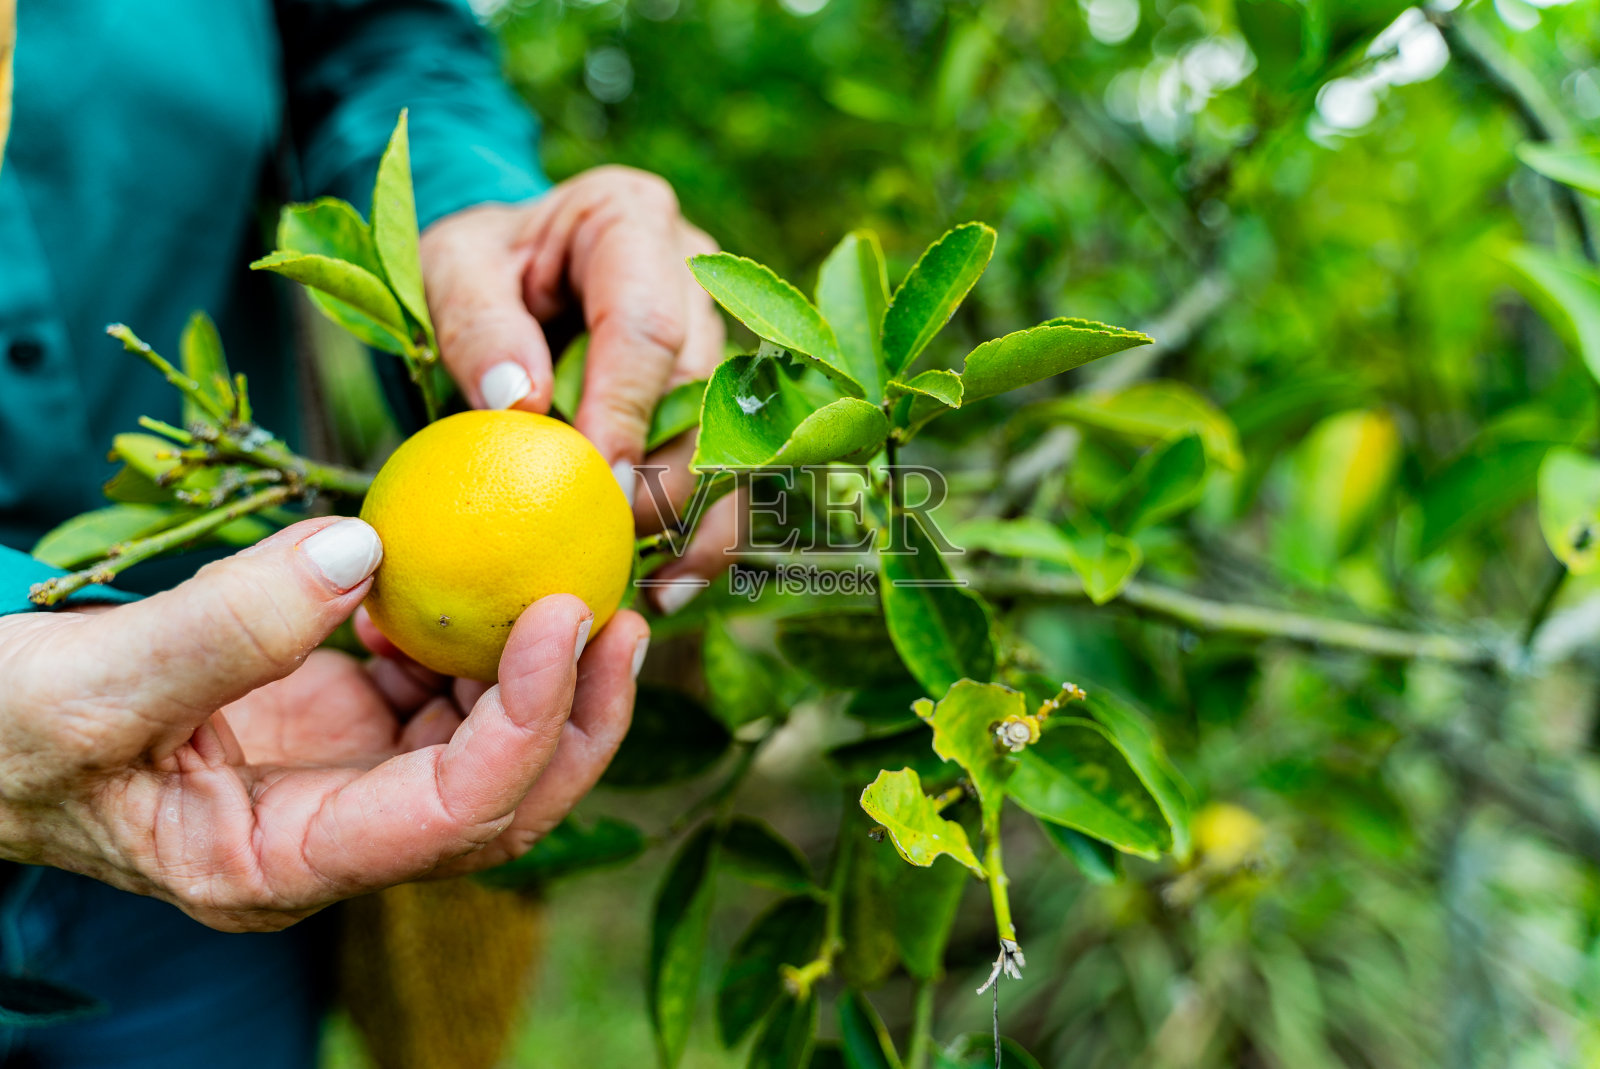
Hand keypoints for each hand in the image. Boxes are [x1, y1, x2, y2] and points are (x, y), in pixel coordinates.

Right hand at [0, 517, 648, 931]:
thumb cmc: (1, 733)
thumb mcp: (87, 687)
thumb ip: (221, 631)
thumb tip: (364, 552)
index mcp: (279, 866)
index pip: (453, 816)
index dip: (527, 723)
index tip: (562, 616)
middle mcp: (332, 837)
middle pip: (505, 802)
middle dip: (578, 715)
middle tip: (618, 611)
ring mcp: (340, 783)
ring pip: (483, 747)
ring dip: (538, 672)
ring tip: (572, 581)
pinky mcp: (336, 728)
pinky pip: (434, 692)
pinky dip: (465, 636)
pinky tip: (457, 577)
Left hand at [421, 166, 736, 612]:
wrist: (507, 270)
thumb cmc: (477, 264)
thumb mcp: (450, 267)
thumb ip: (475, 321)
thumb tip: (519, 401)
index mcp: (631, 221)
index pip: (647, 323)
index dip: (629, 407)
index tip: (598, 480)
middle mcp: (694, 277)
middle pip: (706, 387)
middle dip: (668, 475)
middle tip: (618, 544)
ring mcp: (716, 337)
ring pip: (735, 438)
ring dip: (700, 518)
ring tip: (657, 588)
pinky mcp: (719, 399)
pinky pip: (729, 475)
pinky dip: (704, 535)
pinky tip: (667, 589)